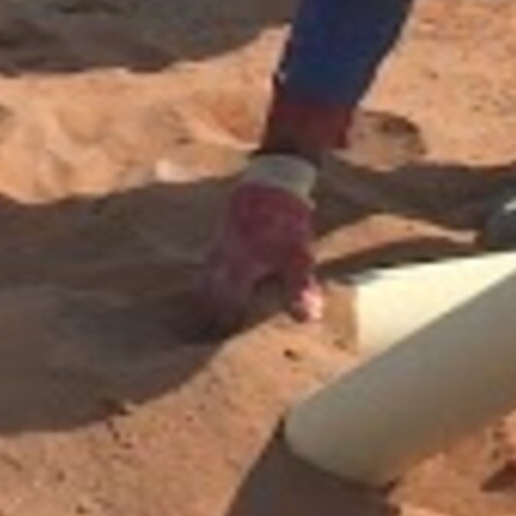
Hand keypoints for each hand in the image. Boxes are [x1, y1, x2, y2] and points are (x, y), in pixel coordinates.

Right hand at [196, 155, 324, 332]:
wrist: (273, 177)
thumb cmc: (285, 220)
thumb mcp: (298, 258)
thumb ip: (299, 290)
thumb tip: (306, 320)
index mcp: (237, 270)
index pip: (223, 306)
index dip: (222, 323)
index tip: (219, 337)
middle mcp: (222, 259)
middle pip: (209, 291)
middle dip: (210, 308)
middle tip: (208, 325)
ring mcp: (220, 241)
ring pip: (209, 273)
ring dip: (210, 289)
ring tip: (213, 302)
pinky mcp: (224, 228)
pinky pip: (213, 257)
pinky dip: (215, 270)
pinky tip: (224, 271)